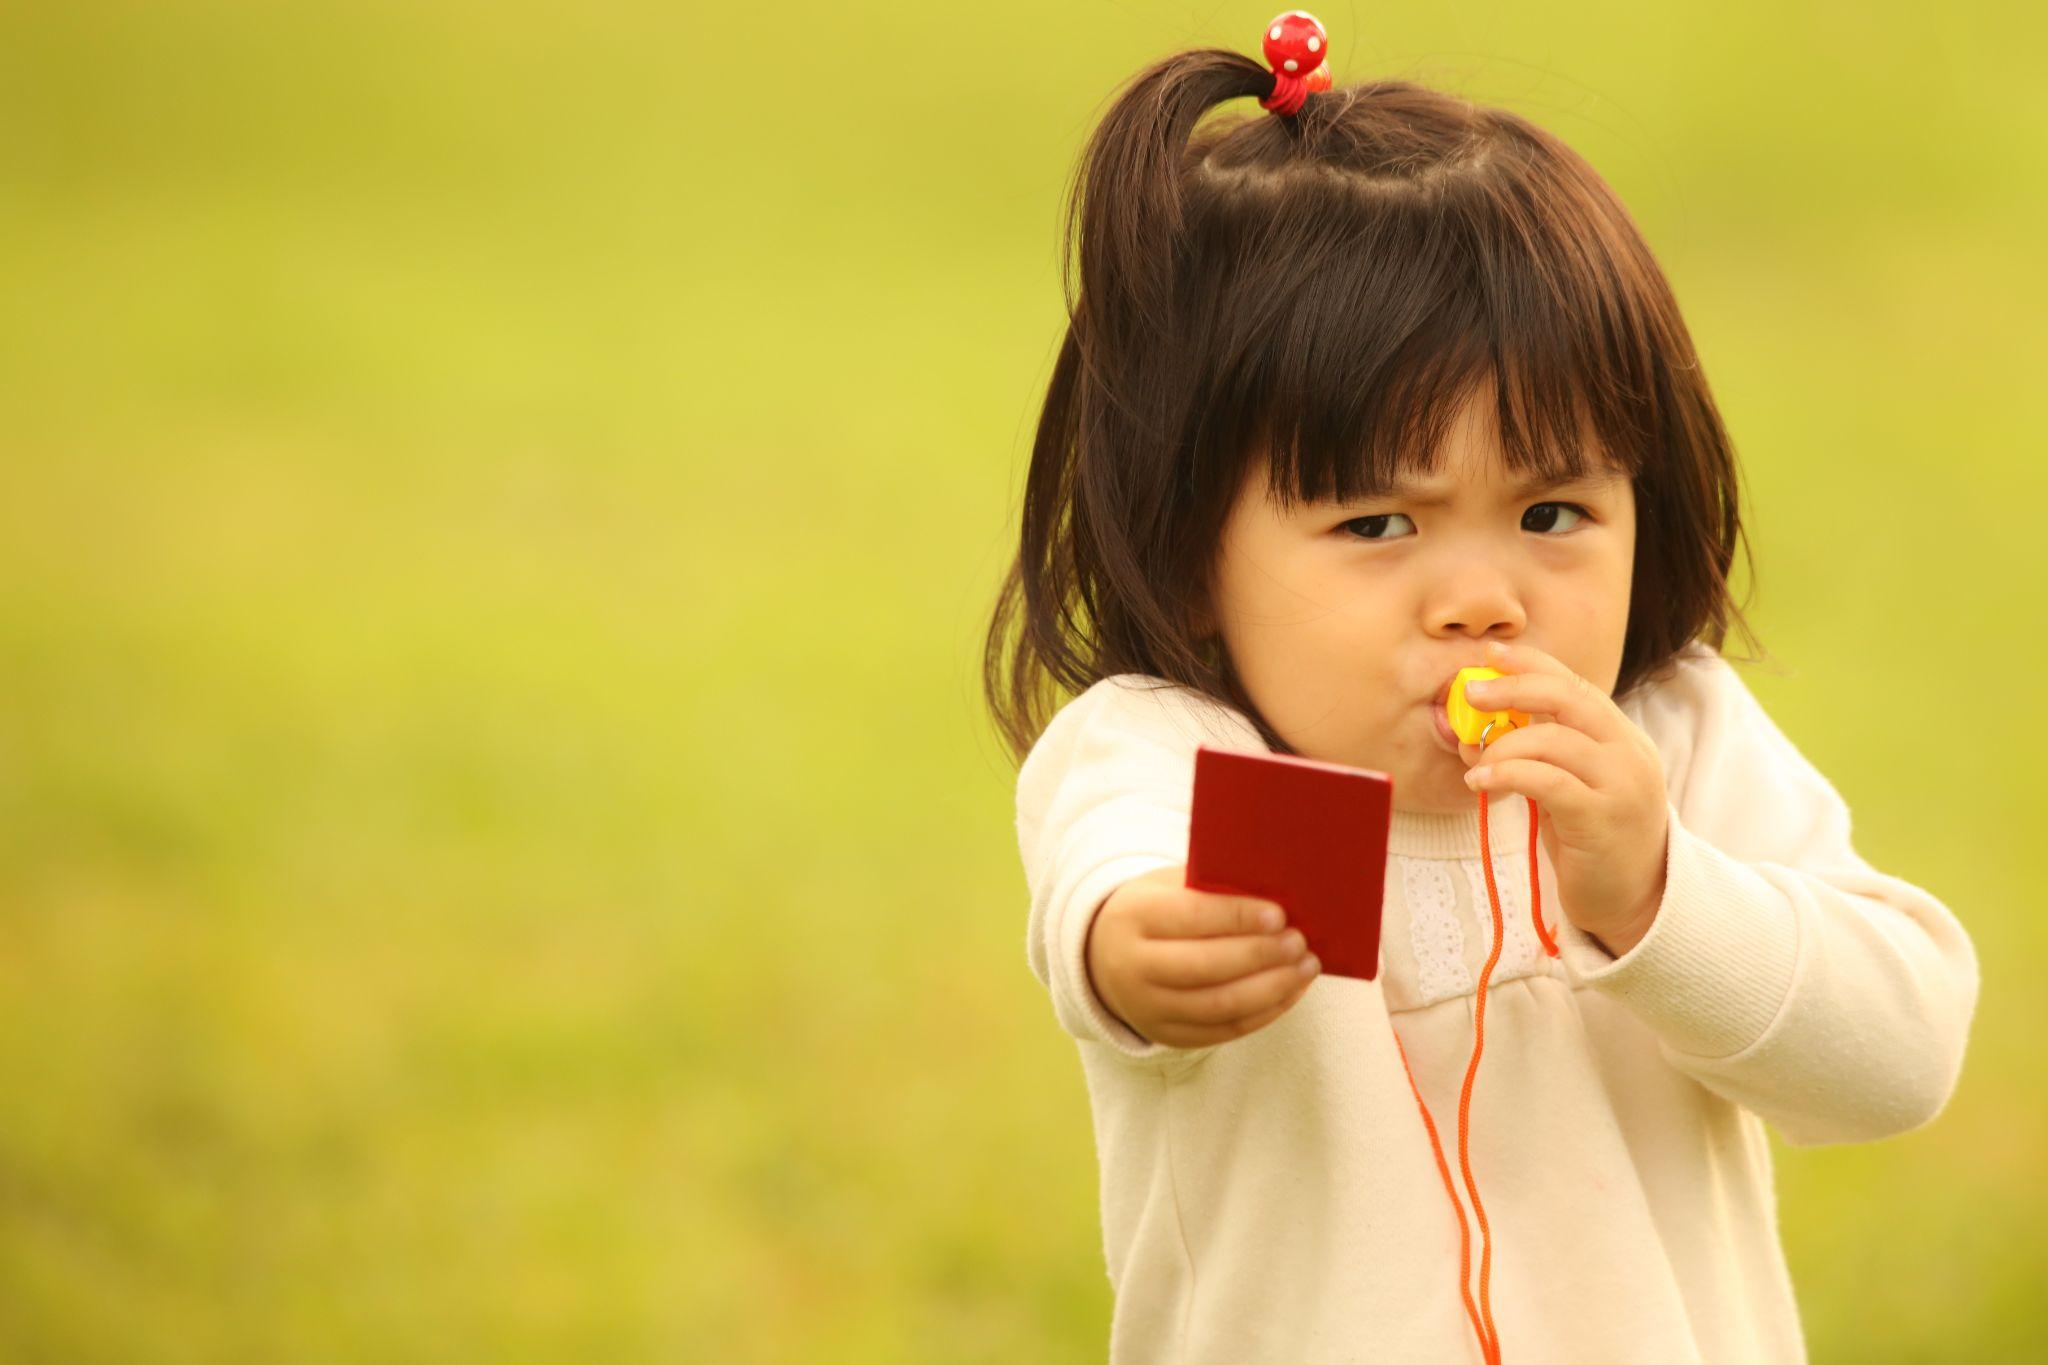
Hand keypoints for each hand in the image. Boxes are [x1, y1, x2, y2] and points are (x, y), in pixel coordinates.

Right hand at [1084, 864, 1321, 1047]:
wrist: (1107, 956)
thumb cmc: (1157, 910)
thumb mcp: (1170, 887)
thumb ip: (1211, 888)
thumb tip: (1276, 893)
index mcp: (1132, 918)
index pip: (1190, 918)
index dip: (1237, 917)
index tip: (1279, 915)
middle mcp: (1132, 968)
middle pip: (1206, 967)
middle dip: (1260, 955)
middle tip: (1299, 941)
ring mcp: (1147, 1009)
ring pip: (1220, 1006)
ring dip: (1272, 988)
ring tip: (1306, 966)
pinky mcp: (1168, 1036)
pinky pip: (1225, 1030)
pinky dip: (1266, 1011)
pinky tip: (1291, 990)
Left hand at [1457, 639, 1669, 954]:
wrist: (1636, 902)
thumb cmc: (1591, 842)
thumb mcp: (1563, 788)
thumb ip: (1531, 756)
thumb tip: (1471, 733)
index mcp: (1620, 737)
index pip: (1575, 684)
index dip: (1531, 664)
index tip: (1490, 655)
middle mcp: (1628, 752)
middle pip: (1568, 697)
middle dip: (1514, 687)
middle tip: (1472, 694)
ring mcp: (1621, 784)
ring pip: (1553, 739)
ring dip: (1501, 745)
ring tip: (1474, 766)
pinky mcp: (1602, 818)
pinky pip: (1548, 781)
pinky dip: (1507, 773)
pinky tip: (1480, 782)